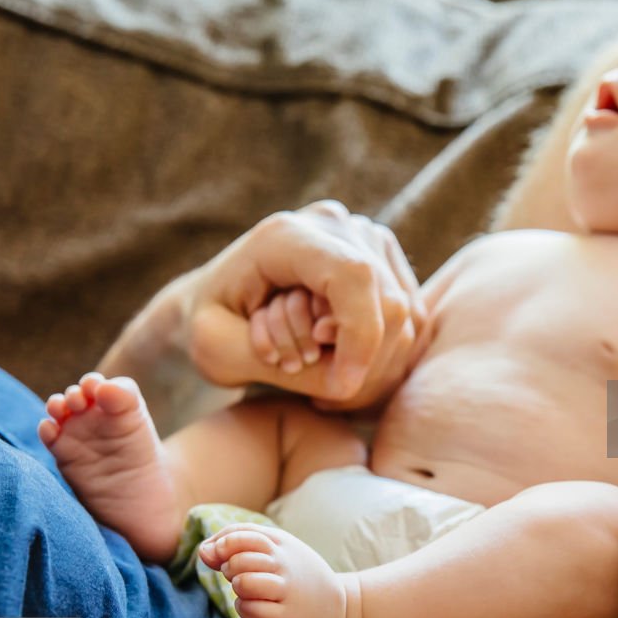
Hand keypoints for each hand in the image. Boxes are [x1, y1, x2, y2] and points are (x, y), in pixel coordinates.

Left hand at [185, 201, 424, 403]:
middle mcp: (334, 224)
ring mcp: (365, 237)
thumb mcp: (220, 352)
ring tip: (320, 378)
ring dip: (369, 363)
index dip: (359, 338)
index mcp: (286, 235)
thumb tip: (347, 380)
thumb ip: (283, 366)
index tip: (340, 388)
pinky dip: (381, 356)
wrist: (216, 301)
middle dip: (362, 362)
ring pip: (405, 316)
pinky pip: (408, 318)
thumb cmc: (208, 326)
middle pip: (388, 302)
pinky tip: (340, 367)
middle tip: (318, 393)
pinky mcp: (384, 259)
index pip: (353, 278)